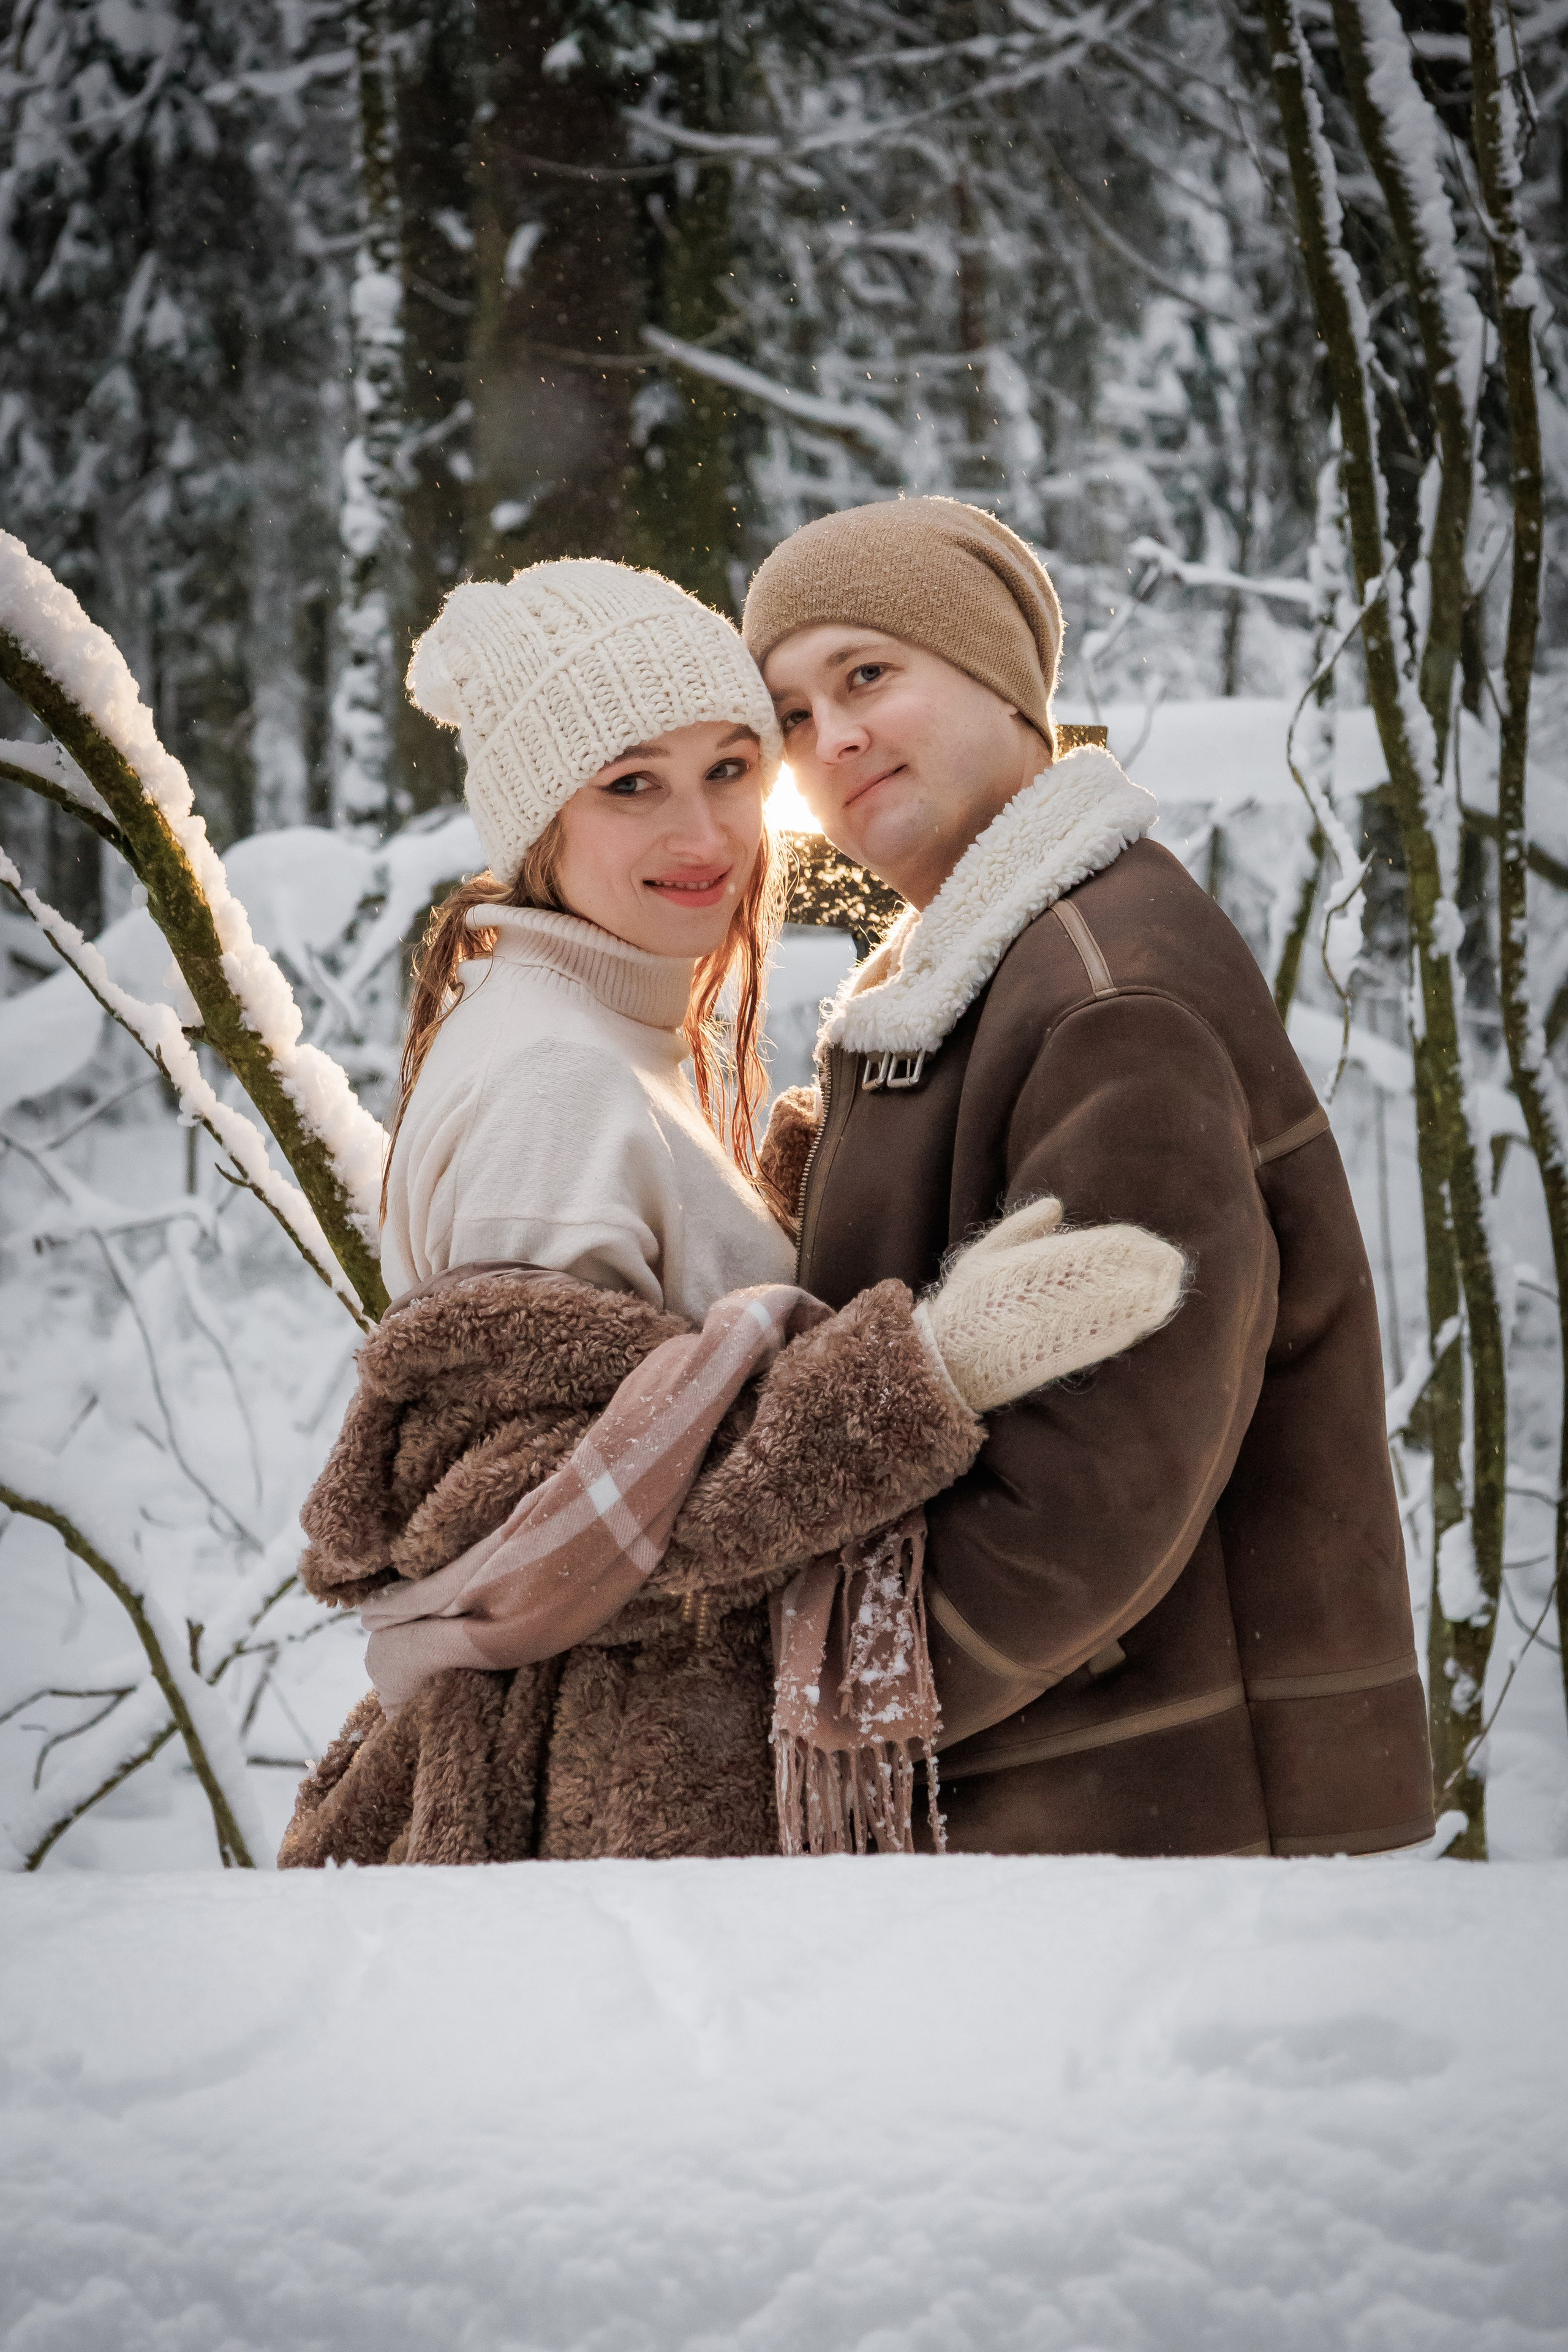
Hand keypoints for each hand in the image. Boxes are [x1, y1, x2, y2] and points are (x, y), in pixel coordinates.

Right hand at [916, 1196, 1185, 1414]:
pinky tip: (1145, 1324)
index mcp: (1022, 1265)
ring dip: (1144, 1299)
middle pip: (1104, 1275)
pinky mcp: (1052, 1359)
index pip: (1086, 1248)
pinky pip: (1095, 1342)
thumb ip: (1021, 1229)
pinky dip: (1124, 1331)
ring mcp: (1046, 1327)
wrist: (944, 1364)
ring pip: (1106, 1308)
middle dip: (1142, 1268)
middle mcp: (1036, 1293)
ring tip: (1171, 1289)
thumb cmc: (963, 1307)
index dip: (1123, 1245)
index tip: (1149, 1242)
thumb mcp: (982, 1257)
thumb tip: (1055, 1205)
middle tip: (1174, 1262)